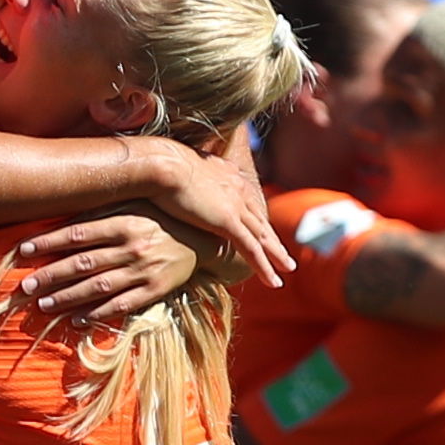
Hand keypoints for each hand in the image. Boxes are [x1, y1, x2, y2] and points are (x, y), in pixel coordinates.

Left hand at [11, 212, 202, 330]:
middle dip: (51, 275)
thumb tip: (63, 213)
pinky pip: (122, 305)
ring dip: (68, 297)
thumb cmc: (159, 219)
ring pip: (98, 287)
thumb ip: (102, 210)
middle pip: (83, 263)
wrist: (203, 239)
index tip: (23, 249)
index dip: (48, 241)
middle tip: (25, 286)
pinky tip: (76, 320)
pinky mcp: (154, 291)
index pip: (78, 233)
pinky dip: (98, 313)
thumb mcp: (133, 206)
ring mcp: (143, 271)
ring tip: (43, 305)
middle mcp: (132, 247)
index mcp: (124, 222)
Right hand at [122, 131, 287, 282]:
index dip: (253, 218)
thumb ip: (182, 179)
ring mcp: (235, 205)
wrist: (159, 163)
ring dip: (276, 255)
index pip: (246, 201)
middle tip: (284, 253)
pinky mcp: (228, 221)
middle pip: (259, 219)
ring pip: (262, 236)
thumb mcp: (175, 169)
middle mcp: (237, 188)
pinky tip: (274, 281)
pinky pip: (252, 249)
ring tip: (287, 269)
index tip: (261, 229)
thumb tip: (170, 183)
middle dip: (273, 237)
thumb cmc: (156, 165)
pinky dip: (264, 267)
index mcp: (227, 174)